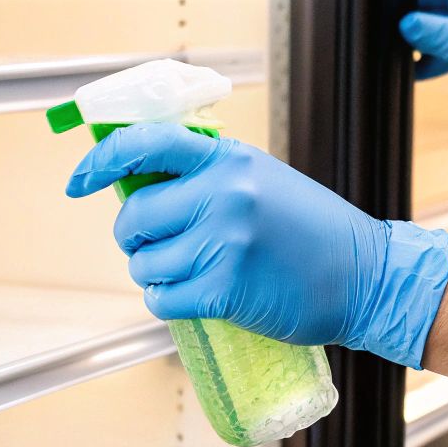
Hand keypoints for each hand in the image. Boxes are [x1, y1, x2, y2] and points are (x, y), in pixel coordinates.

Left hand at [67, 123, 447, 368]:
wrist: (367, 276)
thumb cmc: (314, 232)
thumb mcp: (262, 181)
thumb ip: (208, 178)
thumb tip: (141, 188)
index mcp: (229, 160)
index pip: (144, 144)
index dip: (100, 161)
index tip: (80, 180)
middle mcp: (222, 195)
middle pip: (134, 217)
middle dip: (135, 238)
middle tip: (157, 247)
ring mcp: (223, 243)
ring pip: (143, 263)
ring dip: (154, 274)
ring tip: (190, 273)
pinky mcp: (224, 290)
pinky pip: (162, 299)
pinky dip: (168, 301)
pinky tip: (193, 297)